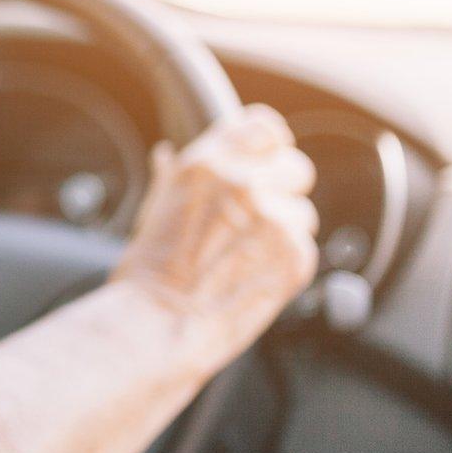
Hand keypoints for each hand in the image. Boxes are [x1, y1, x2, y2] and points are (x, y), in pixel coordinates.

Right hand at [111, 104, 318, 363]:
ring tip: (244, 261)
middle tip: (253, 224)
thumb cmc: (147, 275)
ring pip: (303, 214)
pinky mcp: (296, 256)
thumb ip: (173, 178)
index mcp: (206, 164)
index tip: (266, 163)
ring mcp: (273, 219)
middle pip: (296, 168)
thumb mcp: (152, 211)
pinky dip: (286, 266)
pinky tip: (252, 280)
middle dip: (282, 193)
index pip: (265, 127)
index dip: (269, 147)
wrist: (158, 325)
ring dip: (283, 234)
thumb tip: (167, 155)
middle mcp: (243, 183)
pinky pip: (305, 250)